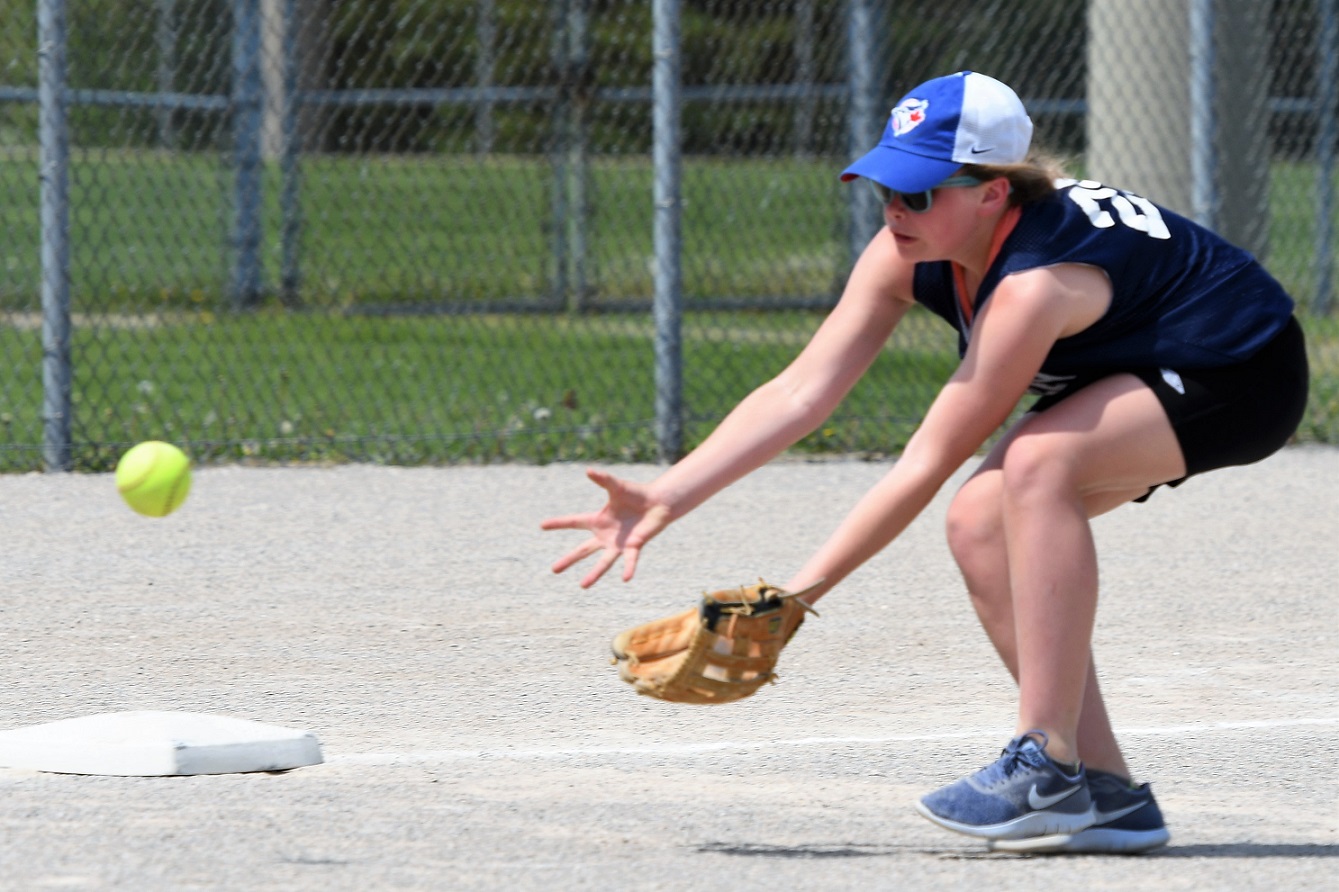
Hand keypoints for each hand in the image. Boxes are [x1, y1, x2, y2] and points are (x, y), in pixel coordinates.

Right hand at [540, 468, 672, 587]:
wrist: (657, 503)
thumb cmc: (636, 494)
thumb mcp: (617, 487)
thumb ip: (603, 480)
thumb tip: (588, 470)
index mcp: (598, 520)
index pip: (574, 521)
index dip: (558, 523)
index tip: (541, 525)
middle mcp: (605, 535)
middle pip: (583, 550)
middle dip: (569, 559)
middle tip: (554, 570)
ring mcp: (619, 543)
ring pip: (603, 562)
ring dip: (594, 574)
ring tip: (583, 585)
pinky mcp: (634, 546)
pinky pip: (630, 560)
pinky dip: (628, 568)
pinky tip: (626, 578)